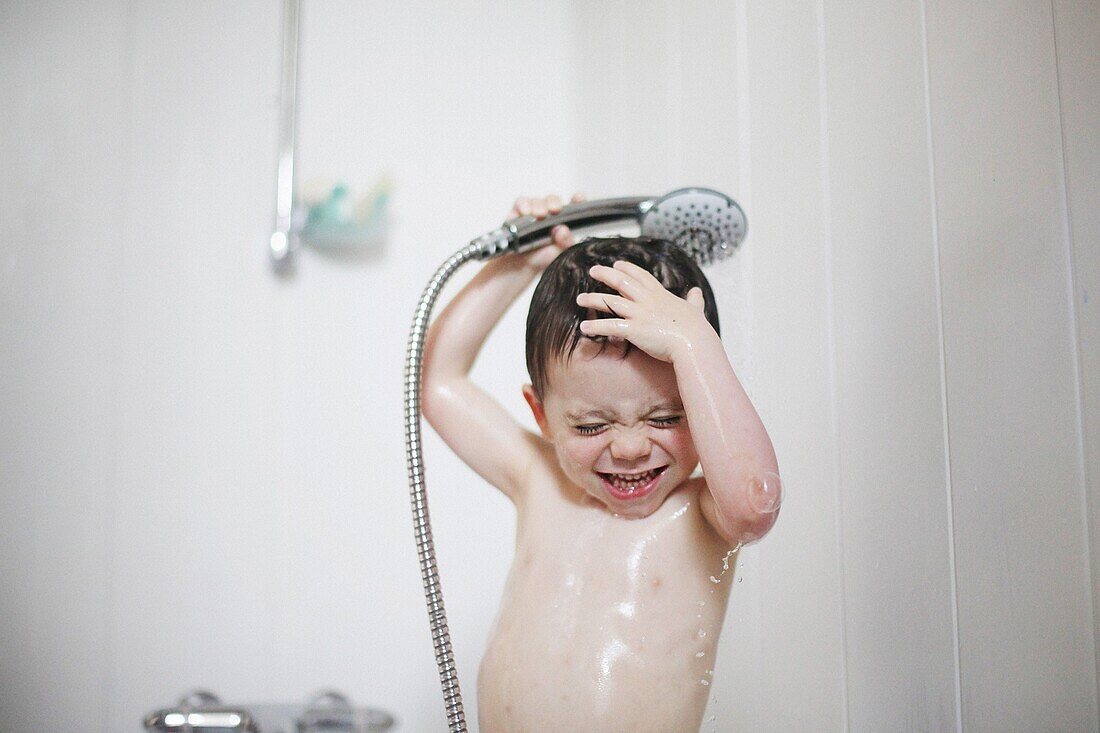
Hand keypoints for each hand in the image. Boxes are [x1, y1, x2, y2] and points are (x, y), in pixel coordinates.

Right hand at [508, 193, 583, 270]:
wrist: (521, 269)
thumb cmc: (543, 260)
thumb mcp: (560, 255)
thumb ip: (566, 243)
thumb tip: (562, 229)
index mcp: (565, 223)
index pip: (574, 208)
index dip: (578, 200)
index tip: (578, 198)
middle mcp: (550, 216)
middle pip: (553, 201)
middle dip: (554, 202)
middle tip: (554, 209)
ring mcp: (534, 214)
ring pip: (537, 201)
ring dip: (538, 205)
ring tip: (539, 214)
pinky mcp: (518, 215)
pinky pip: (520, 203)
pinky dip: (523, 205)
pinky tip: (525, 212)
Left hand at [576, 259, 714, 362]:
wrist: (694, 343)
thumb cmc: (696, 330)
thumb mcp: (696, 309)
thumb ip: (694, 300)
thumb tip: (697, 292)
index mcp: (660, 295)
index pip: (641, 276)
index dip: (628, 269)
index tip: (617, 263)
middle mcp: (647, 301)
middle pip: (622, 282)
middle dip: (606, 274)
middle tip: (593, 270)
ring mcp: (640, 314)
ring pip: (611, 302)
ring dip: (593, 299)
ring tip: (580, 298)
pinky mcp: (634, 330)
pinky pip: (610, 326)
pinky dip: (595, 326)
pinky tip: (583, 327)